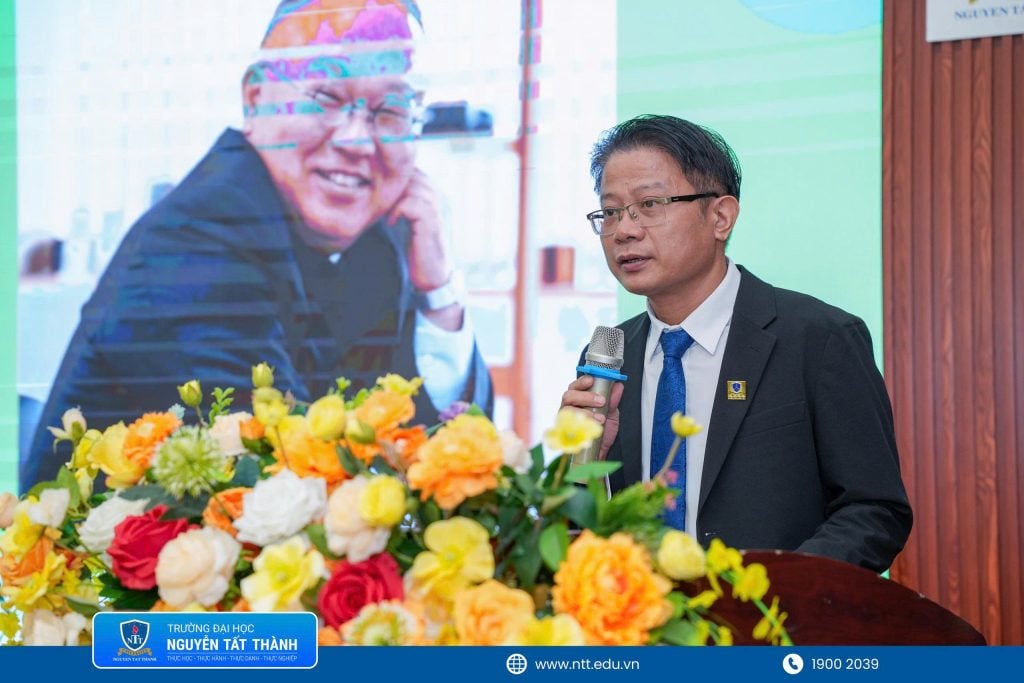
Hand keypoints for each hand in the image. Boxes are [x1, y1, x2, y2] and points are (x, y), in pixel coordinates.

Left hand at [389, 168, 450, 291]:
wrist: (432, 274)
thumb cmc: (417, 246)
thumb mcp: (408, 217)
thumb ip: (401, 199)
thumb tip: (378, 182)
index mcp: (434, 192)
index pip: (411, 169)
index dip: (393, 177)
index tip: (377, 190)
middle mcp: (439, 196)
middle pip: (411, 173)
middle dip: (391, 185)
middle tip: (378, 200)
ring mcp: (438, 208)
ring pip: (410, 186)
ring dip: (393, 198)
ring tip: (385, 212)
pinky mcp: (432, 222)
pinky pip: (409, 204)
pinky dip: (396, 211)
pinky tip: (392, 223)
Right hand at [560, 375, 623, 459]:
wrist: (600, 453)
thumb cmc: (602, 432)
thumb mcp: (611, 414)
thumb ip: (613, 400)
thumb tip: (618, 386)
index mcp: (579, 399)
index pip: (576, 385)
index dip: (582, 381)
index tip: (591, 380)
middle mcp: (569, 407)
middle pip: (569, 395)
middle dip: (585, 396)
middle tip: (601, 401)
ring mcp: (565, 420)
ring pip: (567, 409)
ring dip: (585, 411)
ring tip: (601, 418)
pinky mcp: (564, 432)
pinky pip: (568, 425)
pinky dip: (582, 425)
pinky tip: (593, 427)